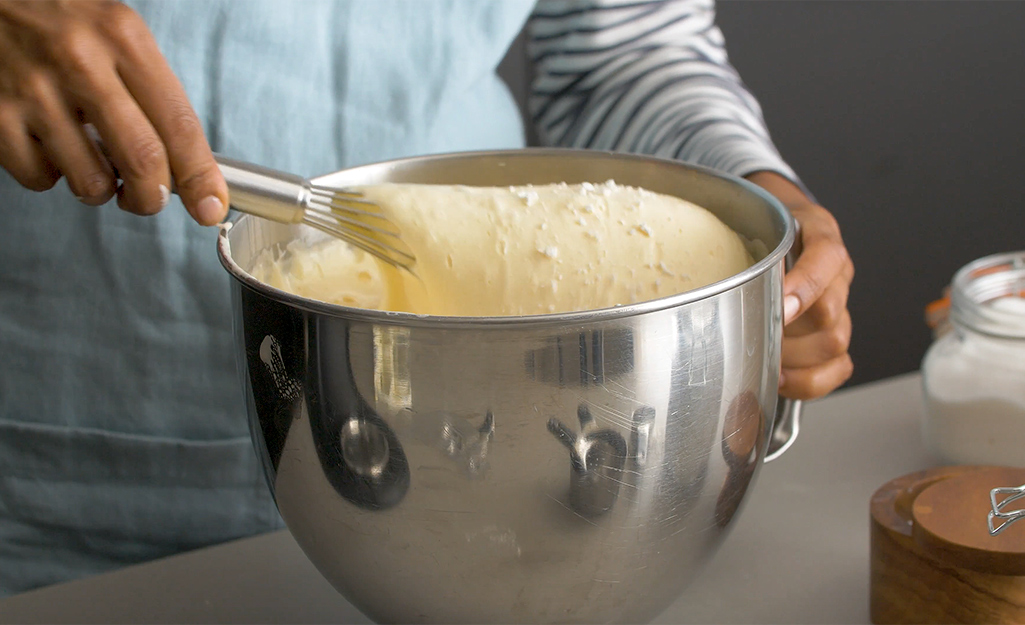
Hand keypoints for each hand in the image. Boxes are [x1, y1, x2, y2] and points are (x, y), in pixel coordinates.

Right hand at [0, 0, 226, 224]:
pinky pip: (40, 177)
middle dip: (153, 197)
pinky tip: (50, 146)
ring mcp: (32, 89)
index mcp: (123, 38)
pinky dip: (51, 176)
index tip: (210, 206)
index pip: (179, 124)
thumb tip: (188, 165)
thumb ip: (152, 91)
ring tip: (93, 162)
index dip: (200, 176)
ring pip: (91, 180)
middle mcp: (79, 61)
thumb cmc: (57, 16)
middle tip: (148, 199)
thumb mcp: (115, 33)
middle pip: (142, 160)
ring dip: (100, 190)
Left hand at [746, 171, 854, 399]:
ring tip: (761, 354)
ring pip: (834, 342)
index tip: (781, 309)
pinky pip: (839, 366)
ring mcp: (841, 306)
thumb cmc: (761, 228)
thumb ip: (740, 242)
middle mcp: (835, 272)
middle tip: (752, 335)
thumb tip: (720, 275)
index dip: (805, 288)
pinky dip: (810, 380)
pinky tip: (780, 377)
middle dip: (786, 333)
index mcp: (819, 233)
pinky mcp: (836, 334)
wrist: (777, 226)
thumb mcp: (750, 220)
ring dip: (793, 357)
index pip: (826, 259)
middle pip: (828, 312)